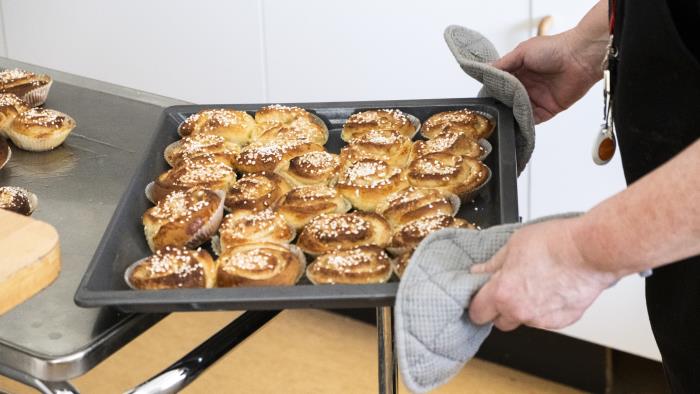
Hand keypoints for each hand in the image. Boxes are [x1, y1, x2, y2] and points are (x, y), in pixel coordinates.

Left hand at [468, 218, 618, 330]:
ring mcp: (543, 319)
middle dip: (500, 308)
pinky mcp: (563, 321)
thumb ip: (493, 264)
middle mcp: (521, 312)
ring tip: (536, 282)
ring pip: (524, 319)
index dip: (478, 304)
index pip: (477, 313)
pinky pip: (545, 319)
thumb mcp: (514, 245)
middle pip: (499, 321)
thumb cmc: (556, 243)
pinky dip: (545, 308)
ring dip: (524, 307)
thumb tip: (479, 272)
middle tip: (508, 287)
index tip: (480, 296)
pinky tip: (552, 288)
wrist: (591, 250)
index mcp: (503, 294)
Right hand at [493, 30, 606, 122]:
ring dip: (511, 115)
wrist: (580, 57)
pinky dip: (524, 123)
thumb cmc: (554, 49)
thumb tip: (486, 71)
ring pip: (518, 111)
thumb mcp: (522, 52)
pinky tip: (516, 123)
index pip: (501, 85)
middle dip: (500, 105)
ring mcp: (537, 99)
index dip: (493, 91)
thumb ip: (503, 64)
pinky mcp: (548, 110)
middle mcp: (527, 86)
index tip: (484, 97)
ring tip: (501, 118)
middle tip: (491, 110)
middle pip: (508, 100)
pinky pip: (533, 120)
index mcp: (520, 71)